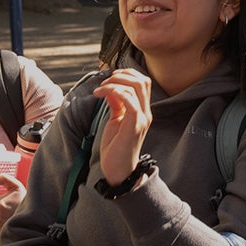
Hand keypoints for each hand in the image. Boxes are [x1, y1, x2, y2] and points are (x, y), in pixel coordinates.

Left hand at [92, 71, 154, 186]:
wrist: (119, 171)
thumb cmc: (116, 148)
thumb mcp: (115, 121)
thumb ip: (115, 105)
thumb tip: (109, 90)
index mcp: (142, 111)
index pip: (142, 82)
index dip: (126, 74)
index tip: (109, 79)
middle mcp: (145, 113)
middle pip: (142, 80)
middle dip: (121, 75)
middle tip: (104, 82)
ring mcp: (142, 119)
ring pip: (136, 87)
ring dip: (114, 83)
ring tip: (99, 90)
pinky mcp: (134, 126)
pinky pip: (130, 102)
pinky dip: (115, 93)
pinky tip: (102, 95)